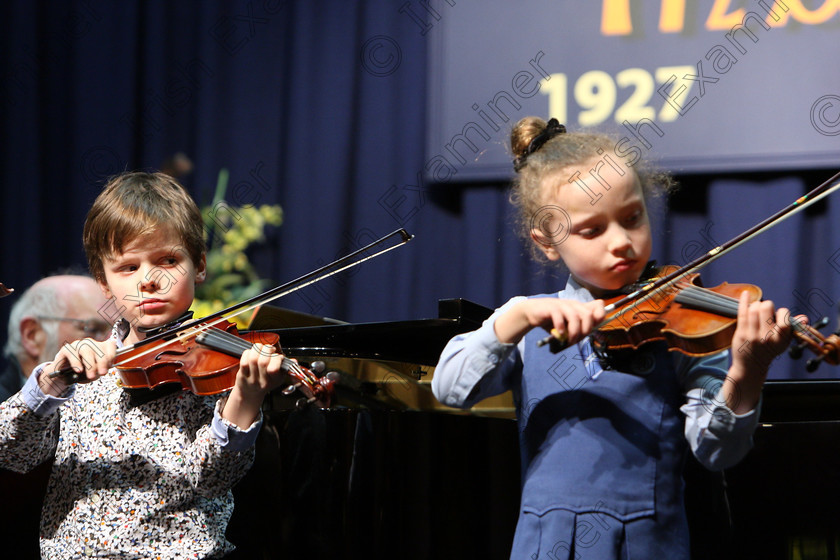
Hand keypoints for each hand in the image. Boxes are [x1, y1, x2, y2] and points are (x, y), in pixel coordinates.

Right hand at [40, 338, 116, 395]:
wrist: (64, 375)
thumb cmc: (82, 372)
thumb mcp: (94, 373)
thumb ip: (99, 370)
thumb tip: (101, 370)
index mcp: (99, 347)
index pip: (110, 345)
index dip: (111, 356)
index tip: (109, 366)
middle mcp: (90, 343)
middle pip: (98, 349)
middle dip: (102, 362)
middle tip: (102, 373)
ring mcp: (77, 345)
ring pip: (86, 350)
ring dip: (90, 364)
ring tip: (91, 376)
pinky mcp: (66, 349)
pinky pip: (72, 353)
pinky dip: (76, 362)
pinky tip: (79, 370)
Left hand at [222, 343, 289, 427]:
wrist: (250, 393)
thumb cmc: (266, 383)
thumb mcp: (279, 378)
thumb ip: (286, 368)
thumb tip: (294, 361)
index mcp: (274, 380)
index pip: (274, 368)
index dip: (276, 358)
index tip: (278, 356)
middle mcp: (262, 380)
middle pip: (262, 361)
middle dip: (267, 350)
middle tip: (269, 349)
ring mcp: (251, 378)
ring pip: (253, 359)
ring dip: (258, 349)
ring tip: (261, 348)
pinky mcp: (242, 374)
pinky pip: (244, 360)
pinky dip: (248, 353)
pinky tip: (252, 353)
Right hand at [495, 298, 604, 344]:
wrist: (532, 312)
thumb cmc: (552, 320)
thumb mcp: (568, 323)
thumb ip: (579, 326)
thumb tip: (590, 333)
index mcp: (579, 307)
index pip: (599, 305)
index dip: (600, 316)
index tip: (593, 327)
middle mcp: (573, 304)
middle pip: (588, 315)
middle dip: (586, 330)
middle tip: (577, 339)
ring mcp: (562, 305)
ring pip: (575, 317)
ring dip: (574, 332)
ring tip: (568, 341)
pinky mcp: (551, 308)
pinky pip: (559, 317)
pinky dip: (561, 328)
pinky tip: (559, 334)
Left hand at [723, 291, 793, 413]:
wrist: (751, 366)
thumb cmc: (769, 350)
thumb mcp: (784, 342)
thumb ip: (793, 328)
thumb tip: (804, 318)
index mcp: (780, 339)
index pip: (784, 316)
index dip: (782, 312)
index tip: (779, 315)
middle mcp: (767, 337)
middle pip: (766, 306)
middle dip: (766, 306)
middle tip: (765, 313)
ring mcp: (752, 335)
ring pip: (753, 308)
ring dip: (756, 305)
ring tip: (757, 311)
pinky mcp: (741, 333)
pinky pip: (742, 312)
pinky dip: (744, 300)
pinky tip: (745, 293)